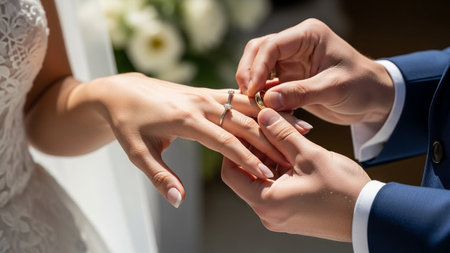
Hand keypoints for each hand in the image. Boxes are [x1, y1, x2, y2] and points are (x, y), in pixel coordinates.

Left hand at [79, 73, 305, 207]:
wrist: (123, 91)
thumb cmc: (129, 124)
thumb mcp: (138, 153)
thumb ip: (160, 177)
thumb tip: (179, 200)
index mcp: (186, 120)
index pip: (225, 142)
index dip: (248, 159)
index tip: (268, 174)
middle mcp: (200, 104)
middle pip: (243, 122)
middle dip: (270, 140)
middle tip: (296, 154)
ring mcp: (204, 95)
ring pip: (247, 105)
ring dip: (272, 118)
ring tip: (300, 127)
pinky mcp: (206, 91)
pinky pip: (238, 96)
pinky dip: (259, 104)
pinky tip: (278, 110)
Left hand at [221, 108, 369, 240]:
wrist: (370, 215)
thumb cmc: (342, 189)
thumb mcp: (309, 156)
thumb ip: (282, 133)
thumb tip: (263, 113)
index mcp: (266, 202)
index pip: (230, 172)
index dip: (235, 147)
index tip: (245, 128)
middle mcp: (268, 213)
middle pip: (246, 175)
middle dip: (254, 149)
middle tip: (265, 126)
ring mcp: (279, 214)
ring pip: (262, 180)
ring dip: (268, 157)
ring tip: (282, 135)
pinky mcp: (290, 213)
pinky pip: (275, 187)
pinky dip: (279, 169)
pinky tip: (291, 150)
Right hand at [236, 18, 394, 124]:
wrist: (373, 98)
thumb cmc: (361, 86)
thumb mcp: (334, 89)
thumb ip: (301, 93)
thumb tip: (267, 100)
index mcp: (308, 35)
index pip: (272, 45)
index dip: (257, 67)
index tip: (252, 90)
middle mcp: (295, 44)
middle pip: (258, 51)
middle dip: (248, 72)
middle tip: (246, 96)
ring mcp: (290, 60)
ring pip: (258, 66)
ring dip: (252, 84)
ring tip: (251, 104)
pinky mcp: (289, 77)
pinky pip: (266, 83)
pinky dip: (261, 95)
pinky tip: (260, 108)